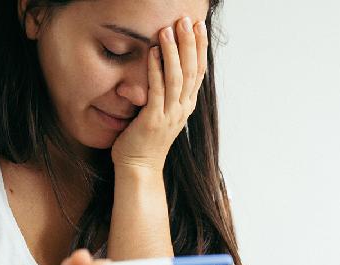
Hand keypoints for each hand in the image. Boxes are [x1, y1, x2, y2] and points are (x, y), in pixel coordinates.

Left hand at [110, 16, 208, 172]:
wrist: (139, 168)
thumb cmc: (146, 141)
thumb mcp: (162, 113)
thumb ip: (167, 94)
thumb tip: (165, 69)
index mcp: (186, 106)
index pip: (199, 71)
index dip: (200, 48)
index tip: (198, 26)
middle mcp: (182, 109)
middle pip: (192, 71)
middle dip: (190, 43)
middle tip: (187, 20)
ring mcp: (169, 115)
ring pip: (177, 78)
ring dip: (173, 52)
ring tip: (168, 29)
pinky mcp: (153, 120)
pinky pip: (157, 90)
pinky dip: (155, 69)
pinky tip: (152, 52)